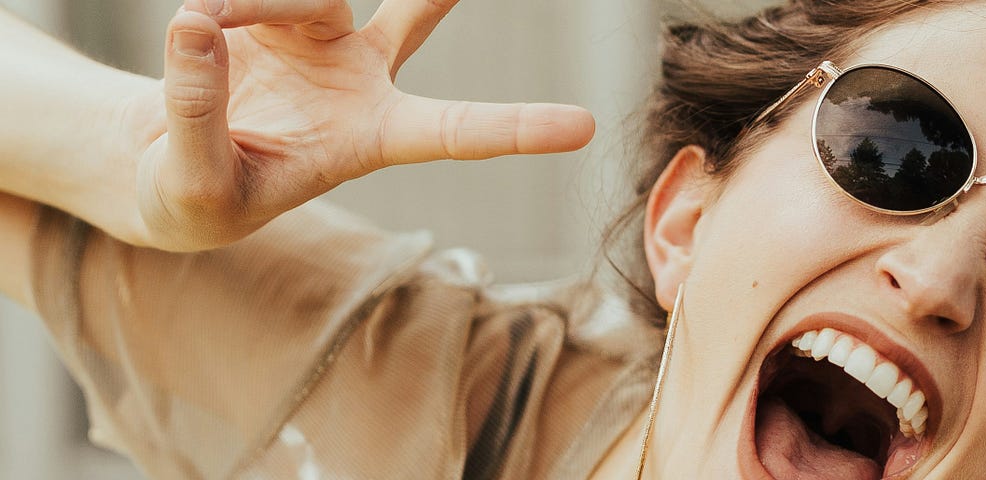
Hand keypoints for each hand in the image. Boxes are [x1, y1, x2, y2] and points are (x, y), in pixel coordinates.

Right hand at [119, 0, 593, 250]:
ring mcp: (324, 39)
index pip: (455, 132)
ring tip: (199, 23)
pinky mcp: (279, 11)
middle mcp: (362, 80)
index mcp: (370, 138)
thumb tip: (196, 21)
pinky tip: (198, 19)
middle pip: (418, 17)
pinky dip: (225, 1)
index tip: (583, 127)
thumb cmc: (196, 196)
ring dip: (252, 4)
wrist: (164, 163)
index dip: (516, 129)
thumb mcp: (193, 180)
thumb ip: (197, 110)